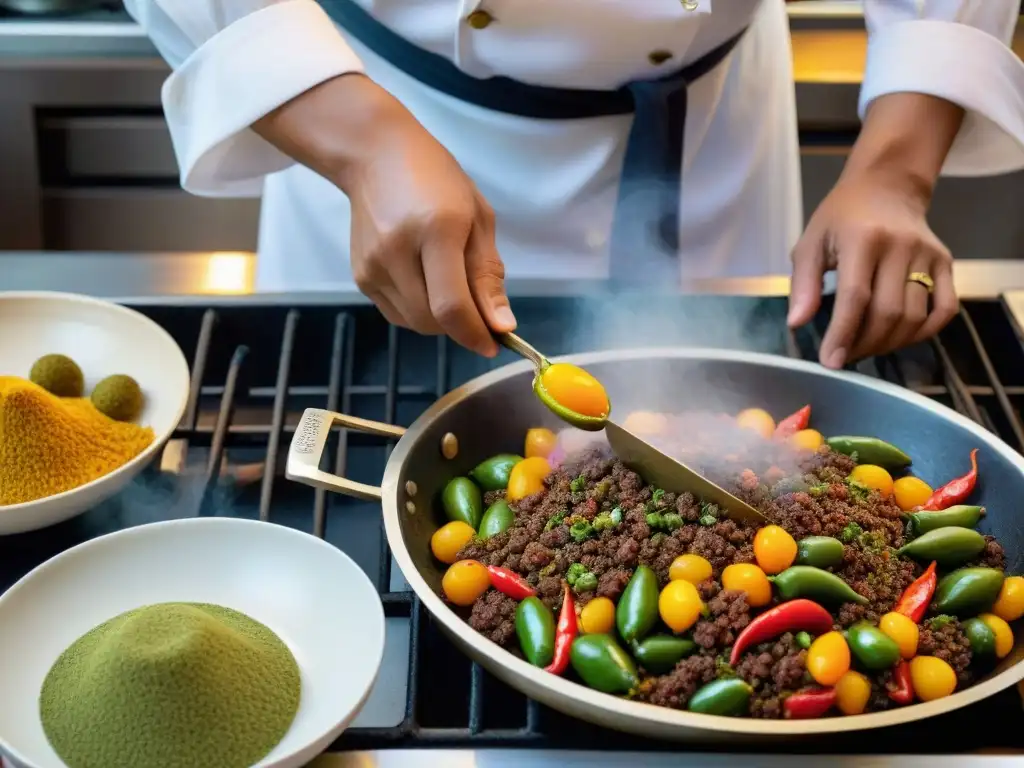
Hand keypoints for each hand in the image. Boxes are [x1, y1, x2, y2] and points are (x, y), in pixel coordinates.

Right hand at [254, 75, 514, 356]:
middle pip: (432, 321)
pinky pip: (397, 314)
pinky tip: (425, 280)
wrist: (376, 156)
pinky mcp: (361, 276)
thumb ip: (488, 275)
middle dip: (461, 327)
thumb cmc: (437, 180)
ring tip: (449, 282)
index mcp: (436, 229)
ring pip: (414, 322)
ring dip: (440, 319)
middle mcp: (397, 250)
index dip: (475, 334)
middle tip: (478, 310)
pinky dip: (419, 310)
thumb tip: (501, 325)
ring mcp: (373, 266)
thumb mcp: (477, 218)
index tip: (494, 343)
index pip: (451, 306)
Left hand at [787, 170, 957, 368]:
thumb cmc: (841, 217)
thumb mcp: (811, 242)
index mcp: (863, 238)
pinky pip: (944, 309)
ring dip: (889, 343)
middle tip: (845, 355)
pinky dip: (924, 332)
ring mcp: (928, 255)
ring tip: (865, 347)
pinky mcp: (946, 262)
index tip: (830, 361)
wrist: (886, 187)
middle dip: (864, 344)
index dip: (842, 334)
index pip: (855, 297)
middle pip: (887, 313)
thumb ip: (803, 284)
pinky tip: (899, 337)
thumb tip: (797, 323)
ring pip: (915, 317)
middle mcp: (901, 246)